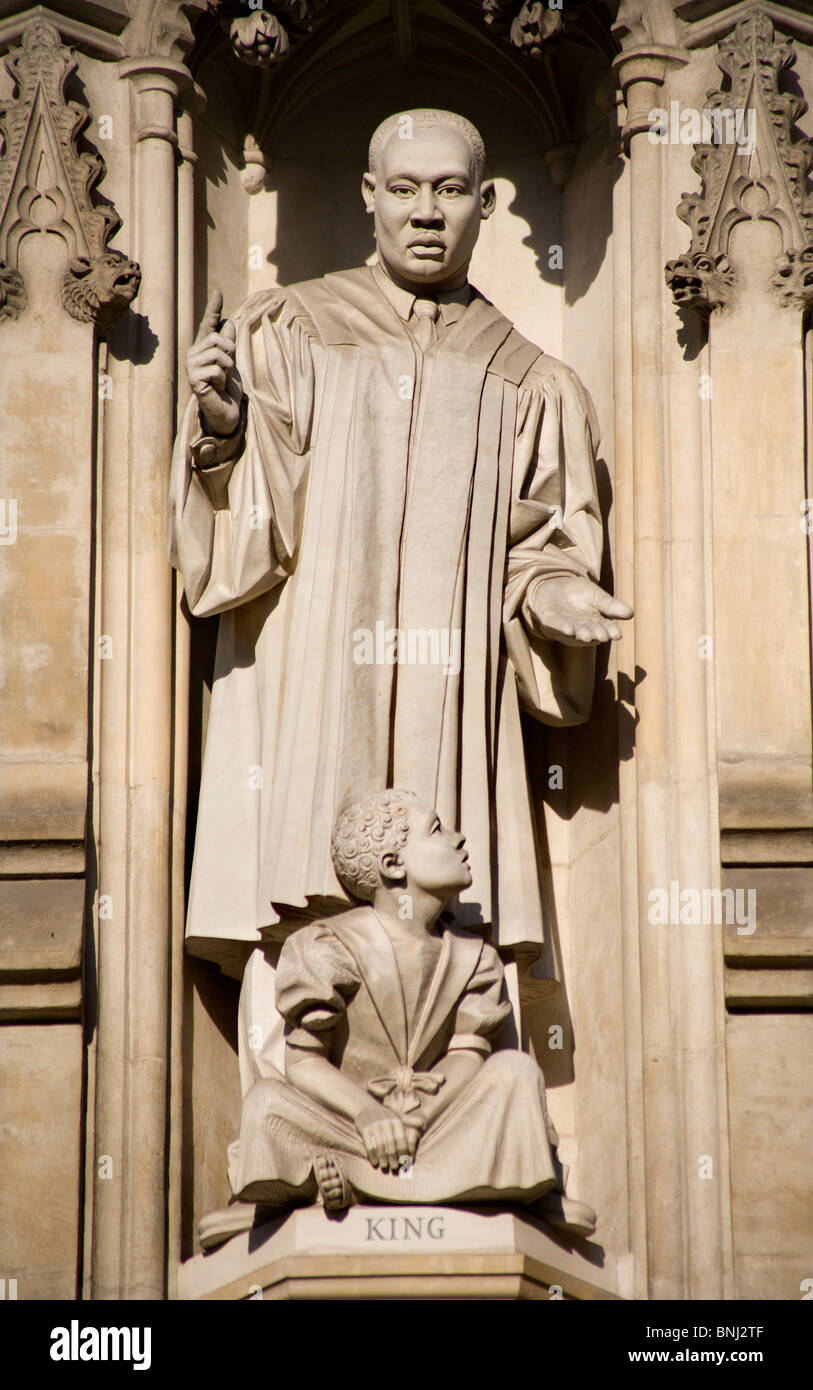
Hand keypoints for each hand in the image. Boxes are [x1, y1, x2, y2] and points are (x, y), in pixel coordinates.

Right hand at [186, 290, 242, 436]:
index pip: (209, 324)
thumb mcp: (232, 362)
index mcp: (203, 348)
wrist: (226, 412)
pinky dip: (222, 380)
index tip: (218, 291)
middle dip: (230, 356)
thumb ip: (229, 344)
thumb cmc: (228, 388)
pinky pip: (216, 369)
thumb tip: (228, 322)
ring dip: (227, 369)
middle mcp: (193, 354)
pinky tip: (216, 389)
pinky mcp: (193, 379)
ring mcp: (191, 366)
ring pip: (218, 353)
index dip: (213, 308)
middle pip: (218, 339)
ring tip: (221, 381)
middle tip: (226, 373)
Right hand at [354, 1103, 418, 1172]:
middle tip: (395, 1167)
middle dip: (393, 1157)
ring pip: (380, 1146)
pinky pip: (369, 1145)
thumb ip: (409, 1120)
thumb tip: (423, 1123)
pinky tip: (374, 1162)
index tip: (405, 1162)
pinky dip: (372, 1156)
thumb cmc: (384, 1115)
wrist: (365, 1107)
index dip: (404, 1152)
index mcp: (396, 1120)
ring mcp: (374, 1126)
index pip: (402, 1139)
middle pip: (391, 1144)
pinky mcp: (365, 1129)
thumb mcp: (397, 1116)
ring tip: (385, 1166)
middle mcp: (386, 1122)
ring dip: (383, 1158)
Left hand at [525, 574, 631, 646]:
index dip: (611, 632)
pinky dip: (562, 628)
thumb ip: (611, 606)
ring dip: (580, 634)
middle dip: (596, 635)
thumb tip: (630, 614)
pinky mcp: (550, 621)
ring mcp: (566, 626)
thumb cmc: (579, 595)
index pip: (606, 629)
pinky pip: (556, 626)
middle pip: (591, 633)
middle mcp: (582, 628)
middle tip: (602, 636)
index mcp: (596, 623)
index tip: (617, 634)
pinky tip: (569, 629)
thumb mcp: (597, 597)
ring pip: (575, 633)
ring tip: (586, 635)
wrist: (554, 587)